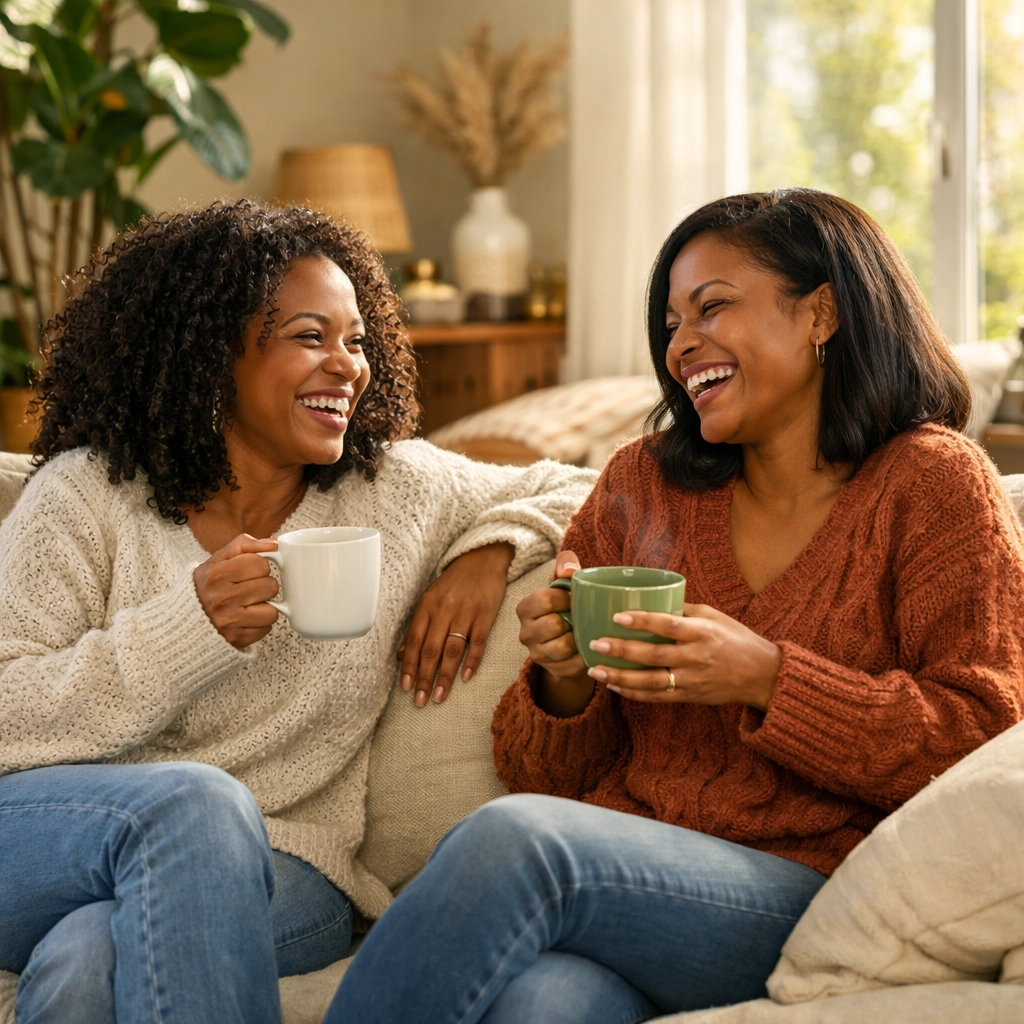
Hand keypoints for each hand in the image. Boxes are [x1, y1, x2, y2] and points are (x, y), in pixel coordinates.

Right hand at [193, 534, 279, 648]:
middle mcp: (221, 598)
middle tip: (248, 589)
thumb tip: (273, 545)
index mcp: (216, 575)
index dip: (259, 566)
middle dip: (263, 586)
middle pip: (270, 586)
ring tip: (248, 604)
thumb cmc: (206, 587)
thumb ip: (243, 545)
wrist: (184, 620)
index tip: (249, 571)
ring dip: (264, 607)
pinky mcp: (236, 639)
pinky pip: (267, 628)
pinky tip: (246, 619)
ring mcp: (229, 621)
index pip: (260, 564)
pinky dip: (260, 624)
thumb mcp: (217, 560)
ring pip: (272, 610)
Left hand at [399, 542, 513, 706]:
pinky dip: (472, 661)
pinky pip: (478, 642)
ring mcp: (466, 612)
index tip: (405, 687)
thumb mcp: (430, 598)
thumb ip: (418, 626)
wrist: (483, 559)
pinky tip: (465, 678)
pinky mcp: (486, 614)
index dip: (408, 665)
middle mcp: (444, 609)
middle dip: (424, 677)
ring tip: (439, 696)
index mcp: (427, 605)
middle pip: (431, 649)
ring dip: (445, 676)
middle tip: (420, 701)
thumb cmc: (454, 582)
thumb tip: (401, 655)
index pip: (414, 640)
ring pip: (452, 649)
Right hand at [516, 550, 594, 716]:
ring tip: (585, 632)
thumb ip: (565, 568)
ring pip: (561, 647)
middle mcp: (525, 632)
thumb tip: (569, 568)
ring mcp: (537, 654)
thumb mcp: (564, 586)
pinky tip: (590, 648)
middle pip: (552, 625)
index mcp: (525, 608)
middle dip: (572, 620)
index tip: (575, 598)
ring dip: (578, 639)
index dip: (564, 598)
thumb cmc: (566, 608)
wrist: (569, 644)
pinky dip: (585, 656)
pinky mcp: (552, 670)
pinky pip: (573, 665)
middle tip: (583, 616)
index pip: (543, 599)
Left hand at [585, 603, 782, 709]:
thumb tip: (650, 599)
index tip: (618, 616)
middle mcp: (696, 657)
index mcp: (703, 632)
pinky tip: (615, 687)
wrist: (762, 675)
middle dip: (622, 651)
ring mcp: (692, 680)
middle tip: (596, 644)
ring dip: (621, 677)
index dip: (642, 621)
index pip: (668, 625)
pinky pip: (658, 697)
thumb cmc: (736, 639)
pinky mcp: (690, 696)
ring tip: (596, 670)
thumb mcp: (714, 616)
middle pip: (654, 656)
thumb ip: (683, 610)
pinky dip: (635, 694)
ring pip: (652, 681)